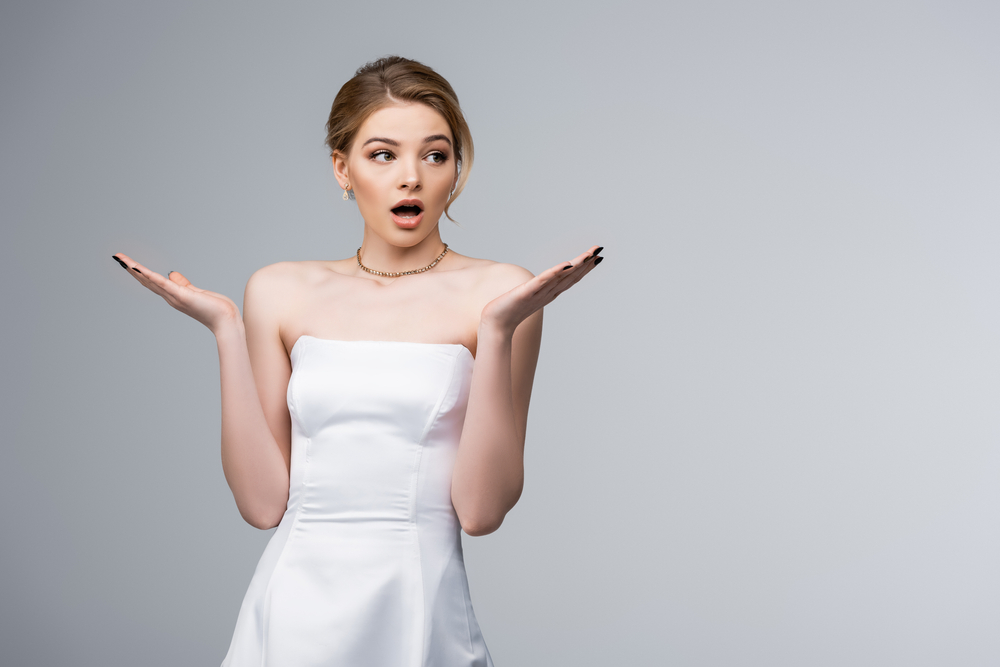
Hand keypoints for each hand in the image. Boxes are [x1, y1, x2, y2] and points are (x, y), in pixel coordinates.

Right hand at [112, 253, 240, 334]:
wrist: (226, 321)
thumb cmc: (215, 309)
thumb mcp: (195, 292)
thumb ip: (182, 284)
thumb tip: (171, 274)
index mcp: (173, 295)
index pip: (152, 282)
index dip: (139, 272)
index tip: (128, 262)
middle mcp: (170, 297)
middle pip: (146, 281)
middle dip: (131, 269)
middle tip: (117, 257)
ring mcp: (175, 297)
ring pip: (151, 281)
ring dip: (135, 270)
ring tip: (122, 260)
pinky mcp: (182, 295)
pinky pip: (163, 284)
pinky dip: (150, 276)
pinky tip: (139, 269)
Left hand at [481, 245, 603, 335]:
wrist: (496, 325)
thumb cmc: (508, 311)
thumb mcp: (527, 297)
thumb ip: (536, 289)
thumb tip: (541, 283)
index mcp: (548, 293)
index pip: (570, 279)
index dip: (584, 268)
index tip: (596, 257)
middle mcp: (547, 294)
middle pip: (570, 277)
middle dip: (586, 263)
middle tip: (599, 250)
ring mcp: (538, 294)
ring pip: (561, 277)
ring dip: (576, 266)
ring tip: (589, 255)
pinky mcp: (526, 293)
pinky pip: (542, 281)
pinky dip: (555, 273)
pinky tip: (566, 264)